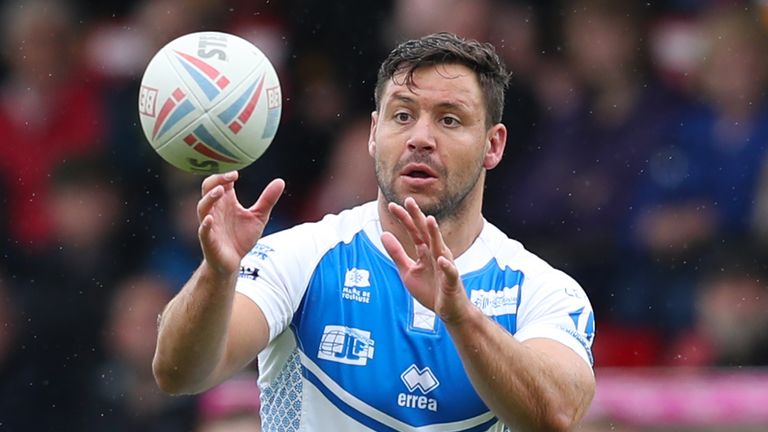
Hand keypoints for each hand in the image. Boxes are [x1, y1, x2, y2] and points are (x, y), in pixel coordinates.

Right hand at [197, 171, 283, 275]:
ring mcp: (210, 224)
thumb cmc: (241, 237)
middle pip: (208, 189)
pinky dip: (205, 224)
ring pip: (203, 207)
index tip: (236, 173)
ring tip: (220, 190)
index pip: (220, 182)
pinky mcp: (209, 240)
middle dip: (216, 181)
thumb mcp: (259, 217)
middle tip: (230, 176)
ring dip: (210, 198)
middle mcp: (215, 210)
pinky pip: (203, 231)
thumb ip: (267, 200)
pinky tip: (210, 219)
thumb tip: (280, 181)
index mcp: (225, 202)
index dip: (225, 175)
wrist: (233, 263)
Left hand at [381, 197, 471, 323]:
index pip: (414, 231)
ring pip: (440, 247)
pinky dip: (447, 266)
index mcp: (425, 251)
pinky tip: (442, 259)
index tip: (392, 205)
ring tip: (429, 220)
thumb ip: (397, 253)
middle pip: (426, 233)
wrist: (449, 311)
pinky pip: (450, 272)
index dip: (404, 218)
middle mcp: (436, 254)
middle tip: (409, 200)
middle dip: (418, 217)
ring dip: (436, 234)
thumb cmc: (430, 289)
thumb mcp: (408, 271)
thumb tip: (383, 234)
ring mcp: (445, 267)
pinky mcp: (452, 282)